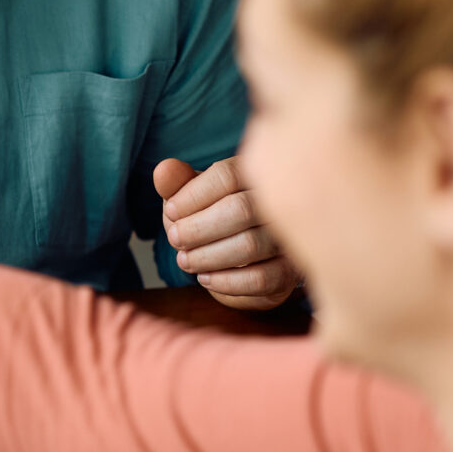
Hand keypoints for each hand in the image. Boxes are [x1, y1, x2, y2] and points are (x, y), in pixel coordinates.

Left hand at [153, 157, 299, 309]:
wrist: (240, 258)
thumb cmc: (212, 217)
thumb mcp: (191, 198)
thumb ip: (176, 184)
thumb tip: (163, 169)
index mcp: (254, 174)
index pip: (227, 176)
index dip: (193, 195)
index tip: (171, 211)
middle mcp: (278, 202)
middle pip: (241, 209)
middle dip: (198, 228)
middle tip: (175, 239)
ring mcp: (288, 238)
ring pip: (250, 245)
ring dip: (207, 256)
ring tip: (184, 261)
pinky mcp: (289, 271)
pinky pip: (261, 278)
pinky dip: (226, 281)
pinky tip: (205, 278)